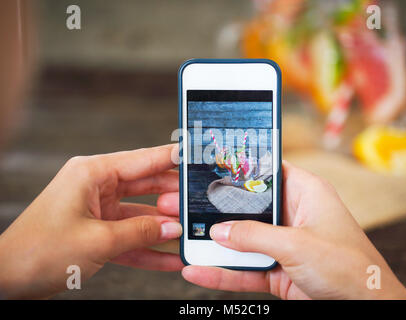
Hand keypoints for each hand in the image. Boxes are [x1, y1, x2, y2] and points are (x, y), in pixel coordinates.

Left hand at [0, 144, 182, 298]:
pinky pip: (130, 236)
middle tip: (199, 204)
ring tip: (189, 232)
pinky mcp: (97, 231)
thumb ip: (141, 232)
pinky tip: (169, 257)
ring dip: (163, 226)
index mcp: (92, 173)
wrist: (6, 279)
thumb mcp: (98, 240)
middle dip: (173, 197)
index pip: (143, 160)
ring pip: (141, 213)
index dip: (172, 158)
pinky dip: (147, 247)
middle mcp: (96, 186)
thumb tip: (173, 228)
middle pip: (146, 185)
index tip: (197, 156)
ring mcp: (97, 209)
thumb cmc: (39, 250)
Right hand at [174, 161, 405, 299]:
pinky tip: (200, 271)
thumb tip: (220, 231)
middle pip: (248, 207)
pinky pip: (245, 269)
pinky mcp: (278, 270)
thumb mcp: (297, 244)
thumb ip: (254, 235)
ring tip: (185, 238)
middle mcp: (293, 215)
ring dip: (216, 243)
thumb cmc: (350, 267)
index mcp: (305, 193)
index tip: (211, 166)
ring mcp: (284, 244)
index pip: (267, 170)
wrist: (366, 308)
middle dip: (218, 210)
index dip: (240, 168)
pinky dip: (223, 272)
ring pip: (242, 240)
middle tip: (186, 205)